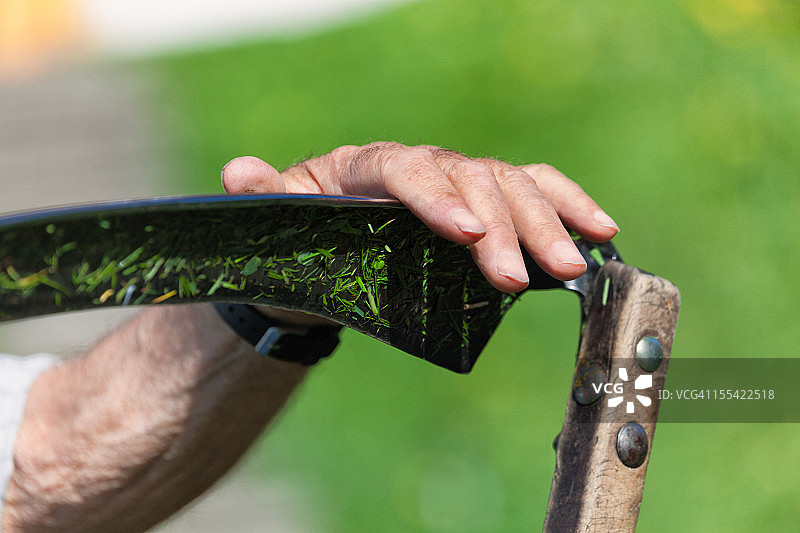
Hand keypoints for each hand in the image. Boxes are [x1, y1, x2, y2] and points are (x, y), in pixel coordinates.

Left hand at [221, 142, 617, 292]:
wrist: (329, 246)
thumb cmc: (305, 236)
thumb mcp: (279, 222)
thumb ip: (266, 199)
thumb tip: (238, 175)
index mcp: (366, 164)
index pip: (406, 168)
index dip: (438, 199)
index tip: (466, 239)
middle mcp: (420, 164)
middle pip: (470, 177)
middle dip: (501, 226)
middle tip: (520, 277)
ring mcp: (457, 179)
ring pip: (510, 183)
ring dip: (546, 222)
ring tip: (572, 268)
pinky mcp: (485, 199)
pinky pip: (534, 189)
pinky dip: (568, 205)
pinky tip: (600, 233)